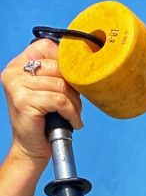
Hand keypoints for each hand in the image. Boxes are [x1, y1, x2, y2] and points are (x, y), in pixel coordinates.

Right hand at [1, 40, 82, 162]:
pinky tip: (73, 122)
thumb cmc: (43, 121)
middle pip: (57, 67)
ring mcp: (17, 85)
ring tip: (74, 116)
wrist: (31, 148)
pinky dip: (72, 113)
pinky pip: (59, 101)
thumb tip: (81, 66)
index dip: (65, 62)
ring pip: (61, 86)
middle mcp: (14, 71)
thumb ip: (55, 75)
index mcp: (18, 64)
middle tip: (77, 105)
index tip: (74, 81)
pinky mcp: (24, 101)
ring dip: (75, 104)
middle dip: (74, 87)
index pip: (46, 46)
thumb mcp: (47, 91)